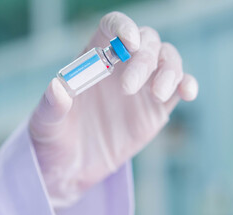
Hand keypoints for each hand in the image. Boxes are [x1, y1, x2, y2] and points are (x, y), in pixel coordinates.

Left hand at [28, 12, 197, 206]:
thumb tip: (59, 88)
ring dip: (169, 70)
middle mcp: (122, 66)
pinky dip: (187, 84)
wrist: (73, 170)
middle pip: (146, 42)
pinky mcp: (157, 107)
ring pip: (167, 60)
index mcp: (94, 59)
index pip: (112, 28)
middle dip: (144, 58)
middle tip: (129, 88)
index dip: (123, 27)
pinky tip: (188, 92)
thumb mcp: (45, 127)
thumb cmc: (54, 142)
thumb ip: (51, 107)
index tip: (128, 42)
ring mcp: (143, 85)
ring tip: (158, 94)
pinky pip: (179, 87)